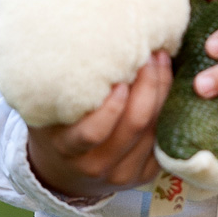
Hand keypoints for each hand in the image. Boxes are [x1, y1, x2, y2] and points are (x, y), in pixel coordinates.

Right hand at [27, 51, 171, 199]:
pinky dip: (168, 108)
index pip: (92, 132)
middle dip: (148, 85)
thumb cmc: (57, 125)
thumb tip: (87, 41)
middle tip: (150, 54)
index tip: (121, 77)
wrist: (63, 170)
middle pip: (133, 125)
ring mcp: (122, 173)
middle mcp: (96, 165)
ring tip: (161, 59)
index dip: (111, 106)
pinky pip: (163, 139)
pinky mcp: (144, 175)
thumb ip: (64, 85)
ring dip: (162, 90)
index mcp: (68, 148)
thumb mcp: (49, 109)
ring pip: (153, 129)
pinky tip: (166, 82)